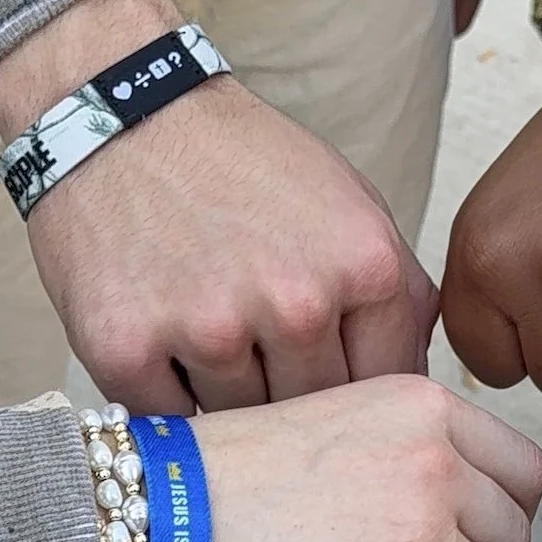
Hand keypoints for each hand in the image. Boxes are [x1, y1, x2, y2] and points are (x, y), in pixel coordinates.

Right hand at [0, 0, 435, 412]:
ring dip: (227, 393)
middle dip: (292, 390)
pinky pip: (168, 419)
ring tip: (205, 324)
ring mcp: (208, 328)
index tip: (330, 370)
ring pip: (244, 424)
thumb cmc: (246, 168)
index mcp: (364, 266)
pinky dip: (165, 392)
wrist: (122, 116)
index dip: (359, 389)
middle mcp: (294, 302)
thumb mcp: (352, 208)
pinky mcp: (126, 349)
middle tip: (255, 342)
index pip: (386, 386)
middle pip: (316, 413)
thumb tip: (419, 387)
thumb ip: (398, 297)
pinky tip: (161, 335)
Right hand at [195, 375, 541, 541]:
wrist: (159, 520)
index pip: (527, 474)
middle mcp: (436, 464)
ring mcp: (419, 535)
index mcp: (428, 408)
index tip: (455, 534)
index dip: (496, 513)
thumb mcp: (344, 415)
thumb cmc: (236, 476)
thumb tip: (480, 509)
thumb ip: (419, 448)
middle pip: (512, 540)